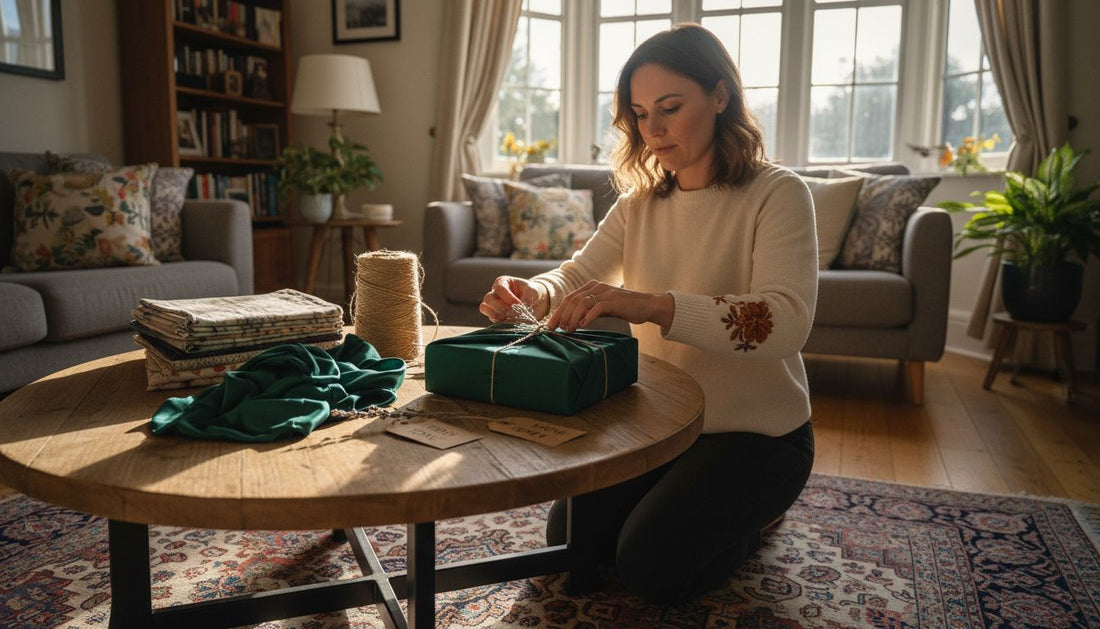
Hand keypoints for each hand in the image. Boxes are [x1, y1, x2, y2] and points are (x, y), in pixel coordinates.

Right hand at [479, 276, 547, 322]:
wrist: (536, 303)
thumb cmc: (533, 293)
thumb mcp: (533, 291)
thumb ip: (528, 296)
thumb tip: (520, 308)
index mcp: (503, 282)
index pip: (499, 289)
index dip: (508, 298)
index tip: (519, 305)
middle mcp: (495, 292)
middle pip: (488, 298)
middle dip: (501, 308)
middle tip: (514, 313)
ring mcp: (494, 304)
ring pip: (485, 308)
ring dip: (497, 314)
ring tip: (511, 317)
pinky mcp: (496, 315)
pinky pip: (491, 318)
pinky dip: (499, 321)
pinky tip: (510, 322)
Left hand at [547, 280, 674, 333]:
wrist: (647, 305)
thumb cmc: (624, 308)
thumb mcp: (603, 308)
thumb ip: (589, 311)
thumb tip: (573, 322)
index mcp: (592, 286)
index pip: (570, 298)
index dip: (559, 311)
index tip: (551, 325)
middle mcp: (597, 286)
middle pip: (572, 300)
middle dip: (561, 315)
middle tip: (555, 329)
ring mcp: (605, 292)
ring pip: (582, 303)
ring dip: (572, 317)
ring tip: (569, 329)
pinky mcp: (614, 300)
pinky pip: (597, 307)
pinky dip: (588, 317)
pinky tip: (583, 326)